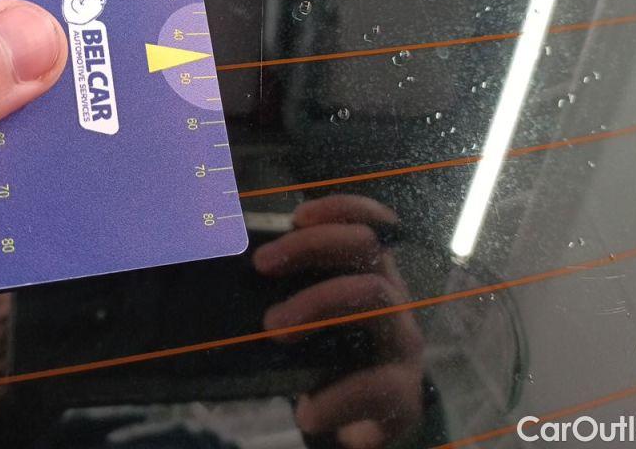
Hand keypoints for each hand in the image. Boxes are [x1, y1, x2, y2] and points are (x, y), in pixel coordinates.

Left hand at [253, 195, 425, 448]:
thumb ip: (290, 293)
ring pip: (373, 297)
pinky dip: (334, 399)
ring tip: (274, 328)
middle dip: (310, 247)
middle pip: (366, 247)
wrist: (370, 429)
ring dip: (317, 304)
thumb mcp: (316, 320)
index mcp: (371, 276)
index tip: (297, 215)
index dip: (339, 209)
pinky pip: (375, 386)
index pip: (370, 223)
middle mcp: (395, 300)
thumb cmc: (333, 361)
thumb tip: (232, 271)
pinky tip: (307, 413)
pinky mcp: (403, 393)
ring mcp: (403, 344)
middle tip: (261, 263)